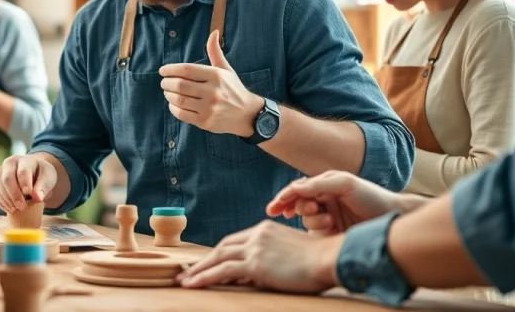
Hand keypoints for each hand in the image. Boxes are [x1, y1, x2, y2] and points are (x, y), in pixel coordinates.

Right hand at [0, 154, 56, 212]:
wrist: (34, 173)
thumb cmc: (41, 175)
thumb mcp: (48, 179)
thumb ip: (43, 187)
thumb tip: (37, 198)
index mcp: (24, 160)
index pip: (23, 171)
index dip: (25, 184)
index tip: (30, 196)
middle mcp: (9, 163)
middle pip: (7, 178)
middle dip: (14, 194)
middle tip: (22, 207)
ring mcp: (0, 171)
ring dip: (6, 200)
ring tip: (16, 210)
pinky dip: (1, 202)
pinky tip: (9, 209)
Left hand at [159, 30, 261, 136]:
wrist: (247, 114)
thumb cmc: (233, 89)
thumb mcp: (226, 69)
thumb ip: (215, 52)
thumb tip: (214, 32)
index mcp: (216, 76)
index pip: (187, 70)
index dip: (171, 69)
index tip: (162, 71)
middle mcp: (213, 91)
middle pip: (180, 85)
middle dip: (167, 83)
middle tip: (163, 82)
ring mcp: (209, 108)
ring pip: (179, 100)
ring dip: (168, 95)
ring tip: (167, 92)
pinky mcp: (205, 122)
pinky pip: (182, 114)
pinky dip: (173, 108)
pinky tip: (173, 104)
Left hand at [177, 220, 340, 291]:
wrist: (331, 258)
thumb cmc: (321, 261)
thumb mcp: (293, 254)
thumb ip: (274, 258)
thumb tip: (262, 273)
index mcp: (265, 230)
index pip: (235, 241)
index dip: (218, 253)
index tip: (207, 263)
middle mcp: (257, 235)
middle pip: (222, 247)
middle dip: (203, 261)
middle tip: (187, 272)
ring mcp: (255, 247)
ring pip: (217, 258)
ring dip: (198, 271)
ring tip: (184, 282)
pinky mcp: (256, 263)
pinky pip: (222, 271)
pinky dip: (204, 277)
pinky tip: (193, 285)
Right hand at [266, 170, 401, 235]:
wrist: (392, 219)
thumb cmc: (371, 197)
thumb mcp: (344, 183)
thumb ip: (318, 184)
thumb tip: (294, 188)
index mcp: (325, 187)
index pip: (297, 190)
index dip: (283, 198)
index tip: (274, 208)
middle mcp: (324, 202)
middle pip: (298, 206)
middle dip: (301, 207)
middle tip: (313, 208)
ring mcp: (327, 220)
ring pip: (305, 221)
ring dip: (314, 220)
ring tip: (331, 221)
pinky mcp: (332, 238)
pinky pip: (314, 236)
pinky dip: (318, 232)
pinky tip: (331, 229)